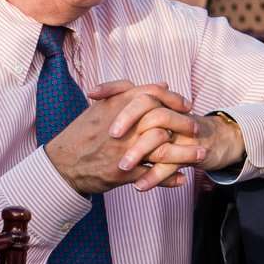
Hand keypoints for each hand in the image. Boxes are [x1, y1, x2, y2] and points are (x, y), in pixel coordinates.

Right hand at [46, 83, 198, 194]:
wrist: (62, 163)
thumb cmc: (82, 134)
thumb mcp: (102, 107)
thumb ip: (129, 93)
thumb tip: (160, 84)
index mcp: (117, 106)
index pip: (154, 95)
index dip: (174, 99)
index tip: (185, 105)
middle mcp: (123, 126)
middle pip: (164, 120)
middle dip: (184, 124)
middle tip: (196, 129)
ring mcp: (124, 150)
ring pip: (163, 150)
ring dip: (186, 154)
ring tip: (201, 155)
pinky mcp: (122, 173)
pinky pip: (152, 175)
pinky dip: (169, 178)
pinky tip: (181, 179)